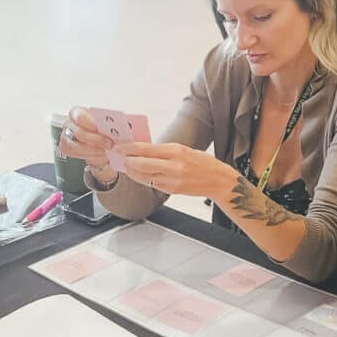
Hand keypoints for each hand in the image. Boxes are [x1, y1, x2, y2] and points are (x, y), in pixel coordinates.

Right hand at [59, 107, 115, 176]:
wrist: (98, 138)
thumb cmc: (101, 127)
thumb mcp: (107, 121)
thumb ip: (111, 122)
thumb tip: (124, 124)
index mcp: (77, 112)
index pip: (80, 117)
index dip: (93, 125)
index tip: (106, 130)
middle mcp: (68, 124)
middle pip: (80, 134)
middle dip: (97, 140)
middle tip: (111, 144)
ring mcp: (65, 137)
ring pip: (77, 147)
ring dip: (95, 151)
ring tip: (108, 152)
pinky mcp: (67, 149)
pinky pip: (78, 155)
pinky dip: (91, 157)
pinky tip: (101, 156)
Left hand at [115, 142, 237, 199]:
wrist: (218, 181)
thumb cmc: (203, 163)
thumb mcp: (184, 150)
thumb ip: (164, 151)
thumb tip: (144, 149)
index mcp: (176, 151)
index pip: (146, 149)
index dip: (130, 148)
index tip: (119, 146)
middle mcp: (173, 166)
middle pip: (142, 163)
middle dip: (127, 160)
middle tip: (117, 157)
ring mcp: (172, 180)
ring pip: (144, 176)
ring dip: (132, 171)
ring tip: (125, 166)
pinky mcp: (172, 190)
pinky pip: (152, 184)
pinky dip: (143, 179)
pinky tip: (138, 175)